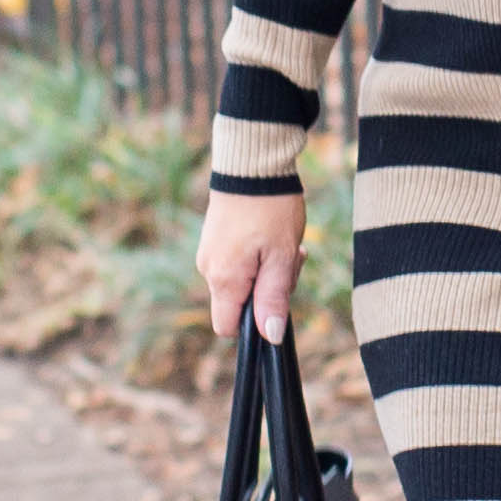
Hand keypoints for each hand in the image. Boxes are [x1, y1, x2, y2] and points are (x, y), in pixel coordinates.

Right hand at [199, 189, 306, 343]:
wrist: (252, 164)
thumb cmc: (270, 210)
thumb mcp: (281, 257)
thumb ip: (273, 299)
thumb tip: (269, 337)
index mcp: (223, 279)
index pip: (226, 328)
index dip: (252, 324)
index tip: (275, 300)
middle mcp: (209, 269)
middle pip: (238, 304)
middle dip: (267, 291)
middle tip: (291, 261)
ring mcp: (210, 253)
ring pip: (241, 281)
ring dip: (266, 271)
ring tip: (285, 244)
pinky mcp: (215, 239)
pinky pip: (236, 263)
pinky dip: (257, 257)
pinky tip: (272, 235)